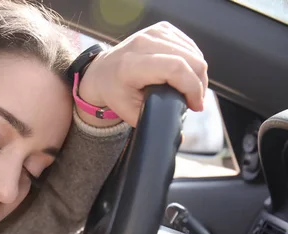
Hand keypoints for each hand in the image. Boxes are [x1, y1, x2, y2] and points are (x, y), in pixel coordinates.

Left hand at [79, 21, 207, 126]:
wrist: (101, 72)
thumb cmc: (114, 92)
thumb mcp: (129, 112)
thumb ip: (153, 122)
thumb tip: (181, 137)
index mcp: (132, 65)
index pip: (176, 68)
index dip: (193, 88)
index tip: (196, 105)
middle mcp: (142, 44)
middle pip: (190, 59)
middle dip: (199, 84)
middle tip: (195, 101)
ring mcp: (152, 33)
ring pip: (193, 51)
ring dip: (198, 73)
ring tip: (191, 90)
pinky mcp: (161, 28)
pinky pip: (188, 44)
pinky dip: (193, 60)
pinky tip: (186, 74)